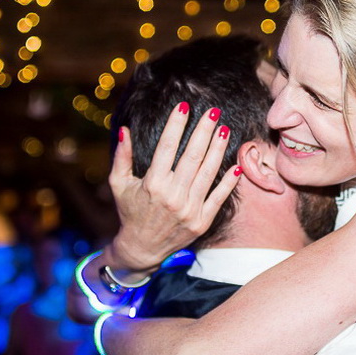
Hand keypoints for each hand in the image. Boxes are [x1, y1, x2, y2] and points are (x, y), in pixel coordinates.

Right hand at [107, 104, 240, 272]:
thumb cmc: (130, 211)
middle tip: (213, 111)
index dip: (176, 125)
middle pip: (193, 156)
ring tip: (224, 129)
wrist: (142, 248)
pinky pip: (219, 198)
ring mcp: (190, 210)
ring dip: (218, 150)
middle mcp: (173, 196)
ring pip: (208, 173)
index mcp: (153, 184)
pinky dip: (229, 182)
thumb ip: (122, 157)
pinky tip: (236, 164)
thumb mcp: (119, 184)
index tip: (184, 106)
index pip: (167, 147)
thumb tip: (124, 129)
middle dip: (204, 131)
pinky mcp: (202, 222)